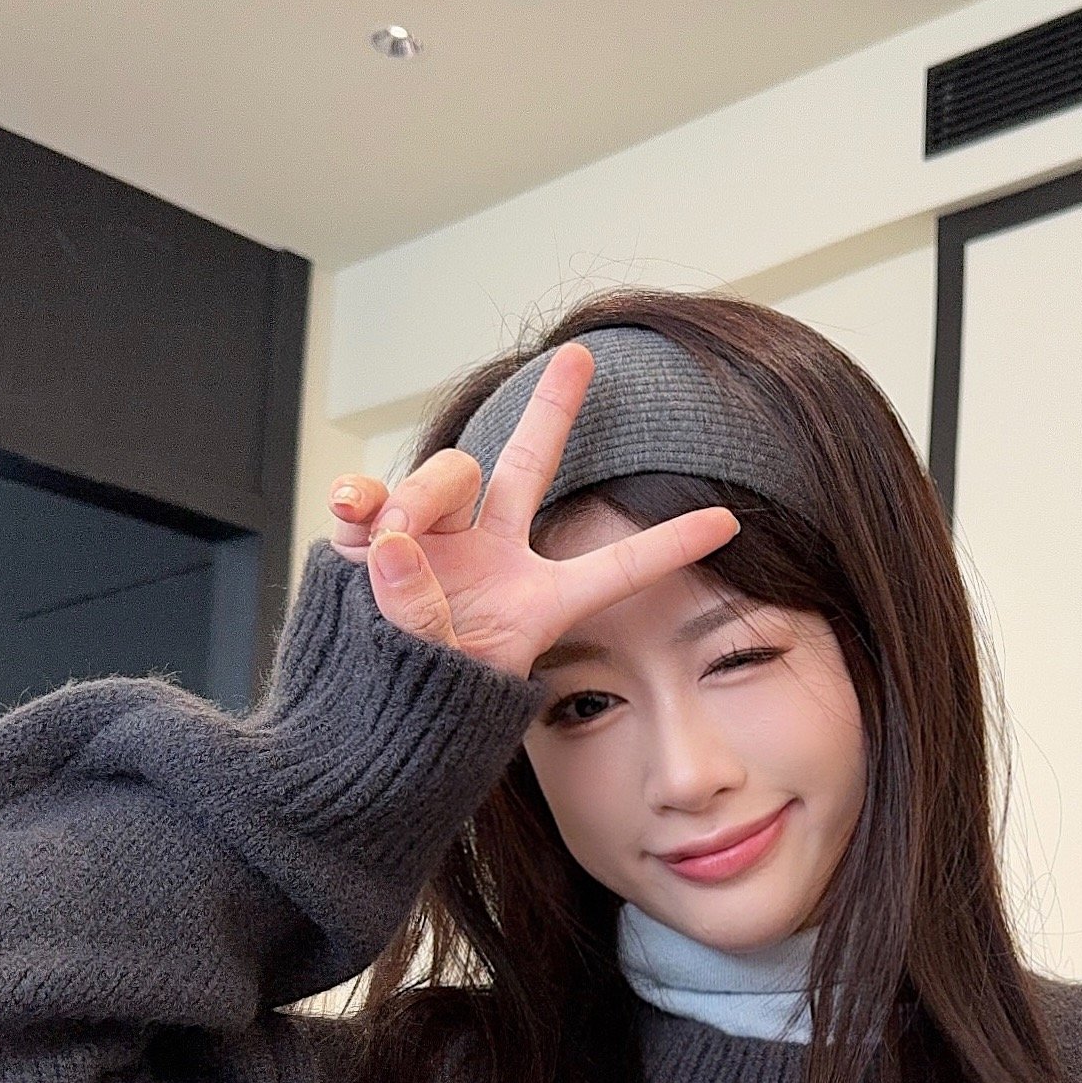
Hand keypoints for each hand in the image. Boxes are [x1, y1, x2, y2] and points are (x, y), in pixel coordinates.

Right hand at [324, 341, 740, 677]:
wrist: (359, 725)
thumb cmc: (418, 716)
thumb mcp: (440, 679)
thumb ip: (419, 613)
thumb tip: (391, 543)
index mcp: (536, 602)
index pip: (617, 568)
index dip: (671, 545)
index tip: (731, 522)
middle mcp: (493, 558)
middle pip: (529, 466)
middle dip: (553, 409)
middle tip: (579, 356)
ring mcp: (437, 541)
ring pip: (446, 477)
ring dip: (418, 501)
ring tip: (389, 549)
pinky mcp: (377, 536)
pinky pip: (371, 495)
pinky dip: (358, 498)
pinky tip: (351, 512)